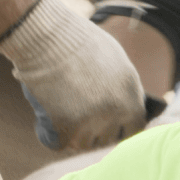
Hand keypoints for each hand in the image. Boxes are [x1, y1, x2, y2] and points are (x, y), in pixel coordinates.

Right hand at [0, 0, 147, 152]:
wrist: (48, 35)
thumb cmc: (76, 41)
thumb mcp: (113, 60)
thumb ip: (121, 87)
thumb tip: (125, 106)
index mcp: (132, 95)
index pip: (135, 130)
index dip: (119, 132)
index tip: (106, 131)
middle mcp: (117, 111)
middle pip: (107, 140)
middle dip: (93, 134)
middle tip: (77, 125)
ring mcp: (93, 120)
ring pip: (83, 144)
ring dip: (72, 136)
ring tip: (60, 120)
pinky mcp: (66, 126)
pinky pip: (58, 143)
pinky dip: (48, 135)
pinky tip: (43, 123)